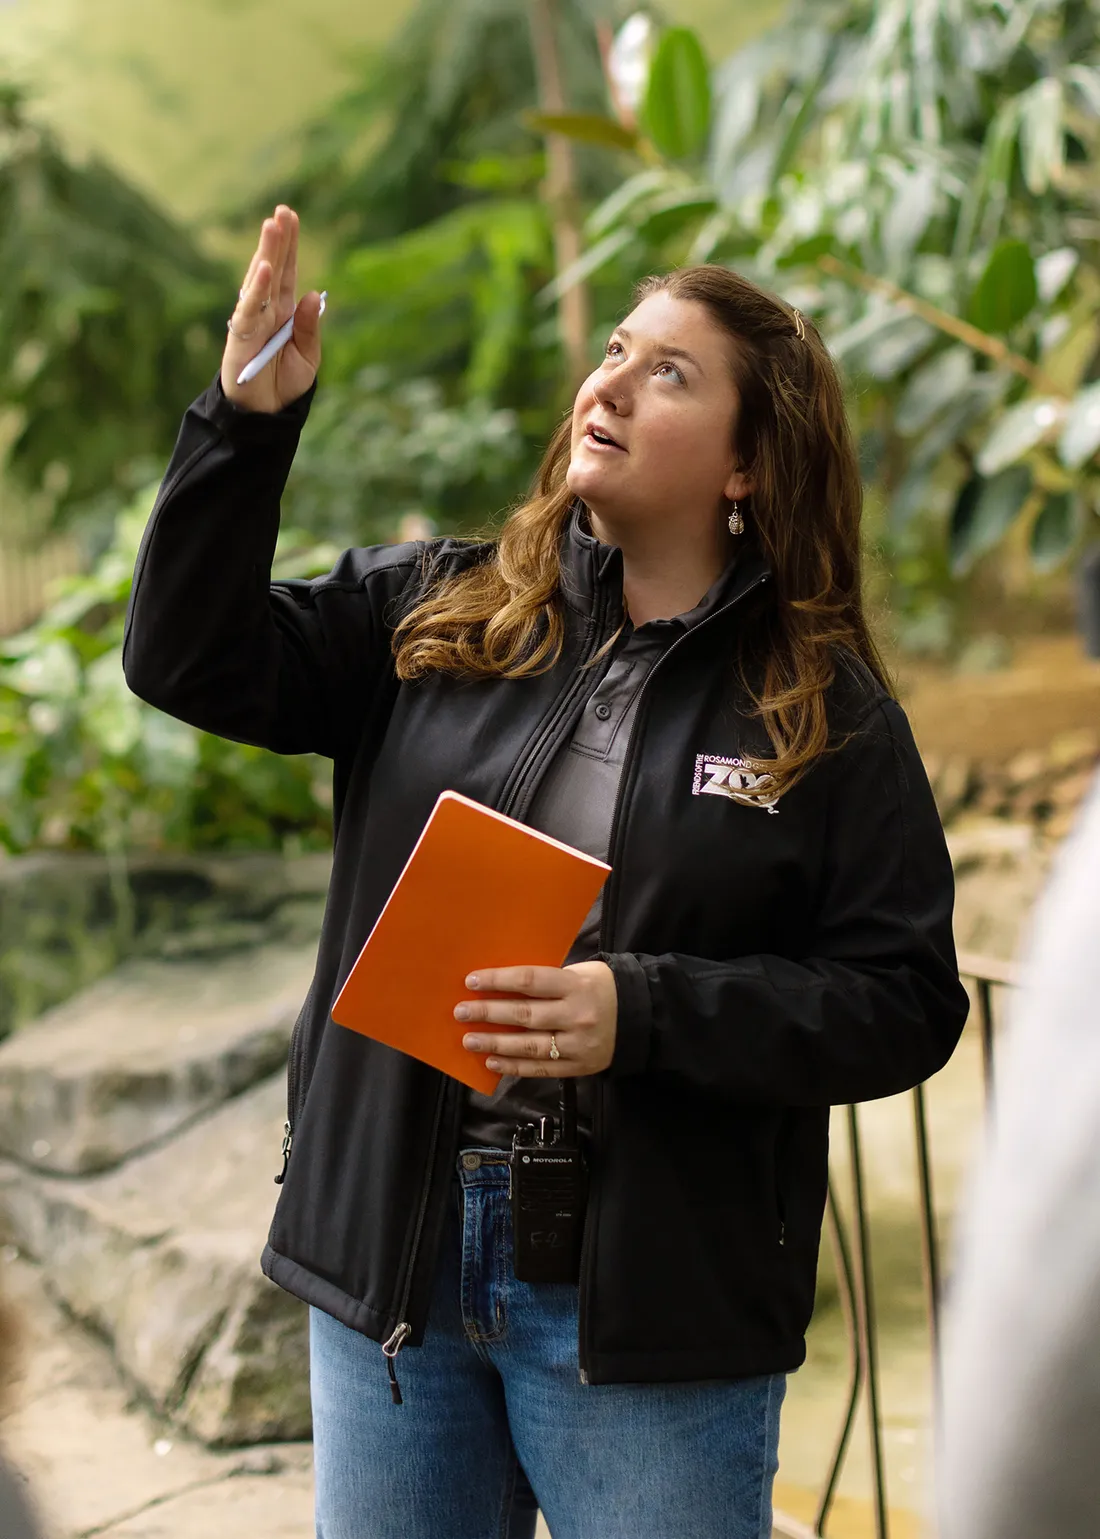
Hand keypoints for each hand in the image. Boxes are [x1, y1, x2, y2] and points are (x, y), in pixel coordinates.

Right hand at [220, 204, 322, 413]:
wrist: (266, 416)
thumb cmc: (285, 386)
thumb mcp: (308, 357)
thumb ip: (309, 328)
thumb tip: (312, 294)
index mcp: (284, 313)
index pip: (287, 272)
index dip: (289, 246)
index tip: (291, 217)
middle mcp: (266, 311)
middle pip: (273, 268)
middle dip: (278, 240)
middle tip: (283, 211)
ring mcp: (251, 320)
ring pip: (259, 281)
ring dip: (266, 253)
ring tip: (272, 225)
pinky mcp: (240, 335)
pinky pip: (249, 308)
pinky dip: (257, 288)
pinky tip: (264, 267)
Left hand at [456, 962, 617, 1077]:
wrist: (642, 1017)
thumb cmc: (603, 988)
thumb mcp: (581, 972)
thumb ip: (548, 981)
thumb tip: (505, 986)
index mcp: (576, 986)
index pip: (529, 982)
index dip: (498, 981)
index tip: (472, 982)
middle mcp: (576, 1016)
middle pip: (524, 1015)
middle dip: (488, 1014)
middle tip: (461, 1012)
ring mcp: (578, 1045)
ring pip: (529, 1046)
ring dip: (495, 1044)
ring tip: (470, 1041)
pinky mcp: (579, 1067)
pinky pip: (541, 1068)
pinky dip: (514, 1067)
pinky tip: (492, 1063)